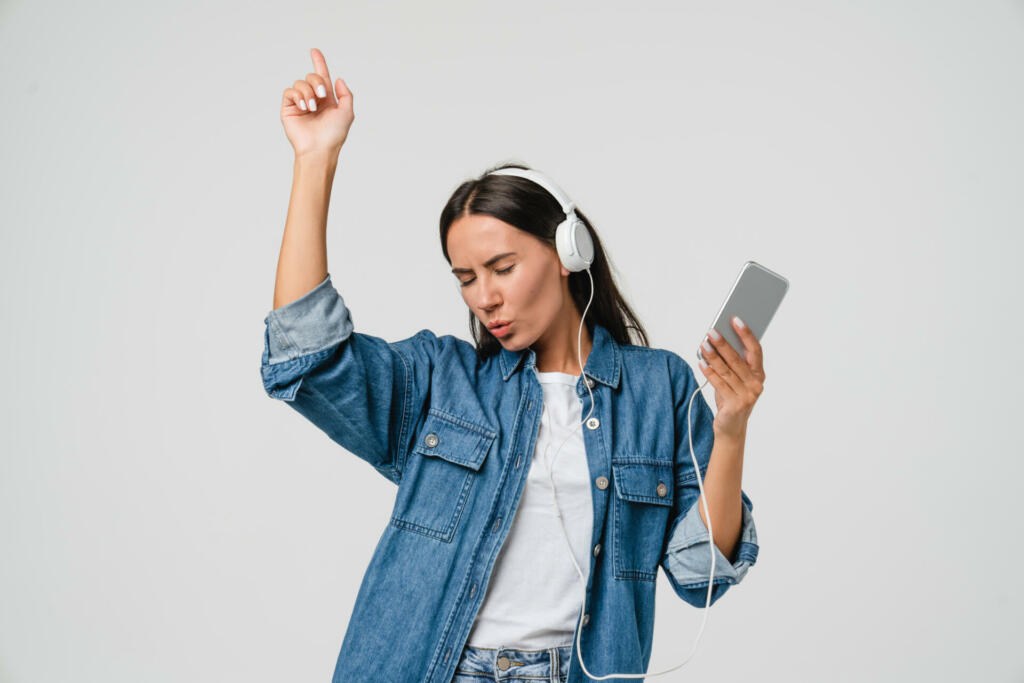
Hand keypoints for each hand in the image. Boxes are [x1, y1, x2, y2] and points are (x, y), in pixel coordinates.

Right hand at [280, 48, 354, 158]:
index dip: (318, 62)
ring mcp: (300, 103)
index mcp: (327, 100)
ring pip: (300, 83)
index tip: (314, 50)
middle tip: (323, 96)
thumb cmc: (334, 135)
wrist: (319, 148)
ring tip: (312, 108)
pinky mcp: (289, 108)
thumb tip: (337, 78)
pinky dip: (298, 96)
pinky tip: (304, 107)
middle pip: (312, 76)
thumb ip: (346, 94)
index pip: (322, 77)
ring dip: (308, 92)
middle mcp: (313, 99)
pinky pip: (290, 91)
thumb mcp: (347, 112)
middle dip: (318, 82)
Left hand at [697, 316, 765, 438]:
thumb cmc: (731, 398)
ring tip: (703, 344)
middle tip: (711, 331)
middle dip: (723, 343)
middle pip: (737, 359)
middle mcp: (756, 384)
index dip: (746, 334)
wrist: (731, 428)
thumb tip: (718, 339)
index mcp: (759, 375)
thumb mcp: (734, 379)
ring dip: (713, 356)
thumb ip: (731, 363)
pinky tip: (701, 362)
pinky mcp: (735, 405)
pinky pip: (719, 384)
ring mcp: (747, 396)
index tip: (735, 319)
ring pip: (726, 370)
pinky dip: (709, 372)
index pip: (755, 350)